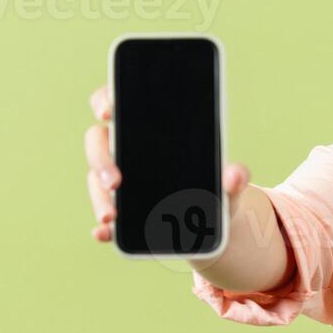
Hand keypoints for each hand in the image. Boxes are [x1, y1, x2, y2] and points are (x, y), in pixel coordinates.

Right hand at [83, 84, 248, 243]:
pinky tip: (105, 233)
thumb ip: (233, 178)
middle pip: (97, 143)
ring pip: (96, 181)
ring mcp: (115, 180)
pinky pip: (104, 219)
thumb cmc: (212, 187)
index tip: (108, 111)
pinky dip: (103, 228)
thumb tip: (236, 176)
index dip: (105, 100)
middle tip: (116, 182)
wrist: (209, 223)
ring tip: (112, 216)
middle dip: (102, 161)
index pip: (115, 102)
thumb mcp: (226, 183)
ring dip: (99, 198)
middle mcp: (123, 150)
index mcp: (145, 129)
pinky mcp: (118, 211)